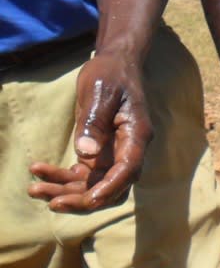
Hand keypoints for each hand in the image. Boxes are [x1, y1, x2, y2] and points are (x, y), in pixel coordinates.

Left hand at [28, 52, 150, 212]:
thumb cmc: (110, 74)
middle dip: (82, 198)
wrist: (115, 64)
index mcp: (136, 136)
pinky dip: (61, 177)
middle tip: (51, 202)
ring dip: (67, 191)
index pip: (127, 170)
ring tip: (34, 190)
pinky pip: (83, 174)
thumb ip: (94, 122)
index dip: (109, 188)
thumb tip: (85, 154)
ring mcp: (114, 154)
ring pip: (94, 185)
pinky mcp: (100, 153)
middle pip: (111, 186)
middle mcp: (128, 150)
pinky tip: (38, 170)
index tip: (88, 200)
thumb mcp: (100, 92)